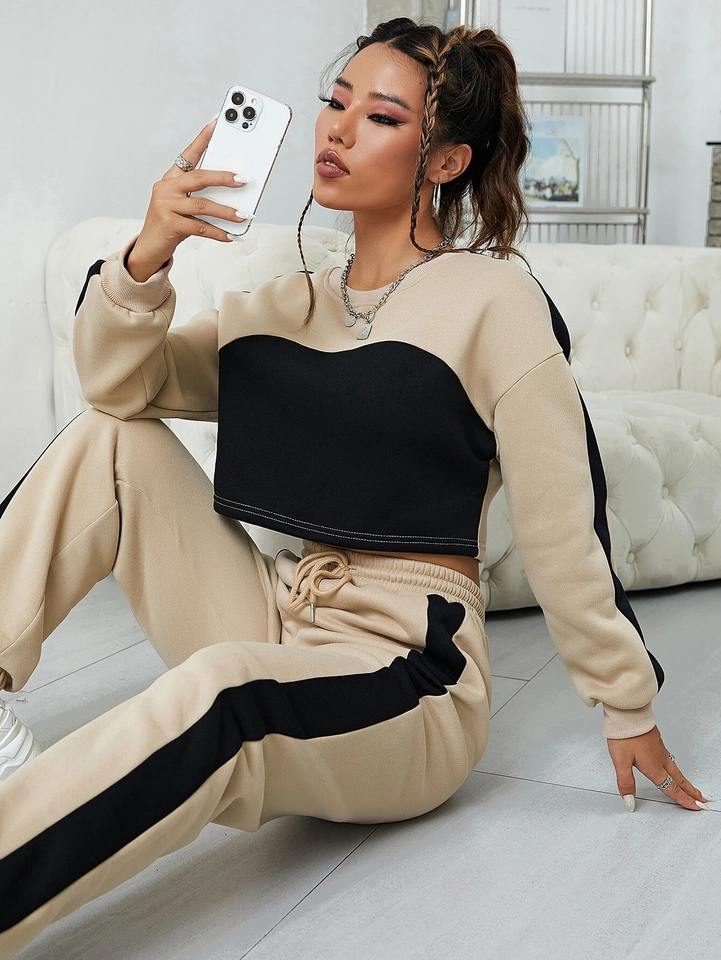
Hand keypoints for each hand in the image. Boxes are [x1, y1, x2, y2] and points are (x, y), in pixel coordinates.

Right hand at [128, 116, 249, 278]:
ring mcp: (166, 205)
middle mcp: (166, 188)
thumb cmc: (171, 223)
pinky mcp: (169, 224)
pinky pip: (200, 227)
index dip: (203, 138)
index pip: (189, 154)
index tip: (217, 123)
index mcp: (170, 179)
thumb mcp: (185, 206)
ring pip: (202, 205)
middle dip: (223, 177)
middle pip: (199, 178)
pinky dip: (217, 232)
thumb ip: (202, 197)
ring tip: (243, 215)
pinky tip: (230, 236)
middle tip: (243, 179)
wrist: (149, 247)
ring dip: (226, 211)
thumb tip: (234, 196)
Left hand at [607, 724, 710, 811]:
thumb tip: (630, 802)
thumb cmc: (624, 734)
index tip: (695, 807)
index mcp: (654, 766)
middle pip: (679, 779)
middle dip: (691, 791)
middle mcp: (660, 758)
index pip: (671, 788)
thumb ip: (626, 783)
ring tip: (690, 787)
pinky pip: (670, 759)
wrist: (627, 711)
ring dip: (685, 780)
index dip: (684, 799)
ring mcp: (659, 748)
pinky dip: (676, 768)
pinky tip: (672, 766)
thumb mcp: (620, 761)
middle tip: (702, 800)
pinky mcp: (656, 740)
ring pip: (676, 768)